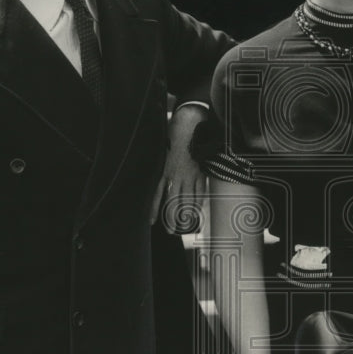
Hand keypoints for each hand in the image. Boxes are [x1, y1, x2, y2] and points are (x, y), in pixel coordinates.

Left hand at [150, 105, 207, 232]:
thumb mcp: (160, 150)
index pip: (157, 195)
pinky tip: (197, 210)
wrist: (189, 123)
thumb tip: (156, 177)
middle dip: (171, 218)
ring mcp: (190, 175)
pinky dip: (198, 202)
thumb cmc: (173, 134)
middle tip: (170, 230)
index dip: (154, 210)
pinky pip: (200, 191)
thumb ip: (159, 166)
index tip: (152, 221)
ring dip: (185, 215)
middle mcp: (176, 175)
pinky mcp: (201, 172)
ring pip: (187, 200)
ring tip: (183, 226)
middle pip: (173, 202)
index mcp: (164, 170)